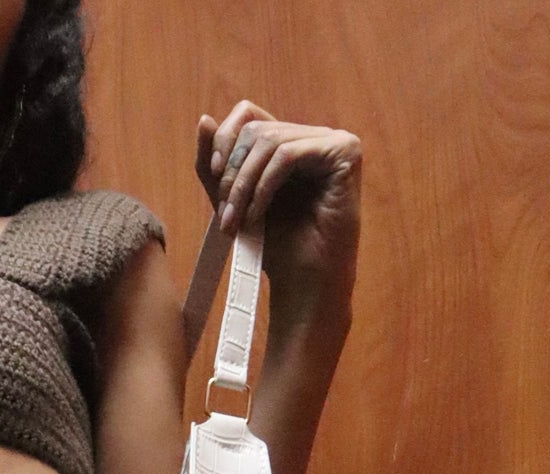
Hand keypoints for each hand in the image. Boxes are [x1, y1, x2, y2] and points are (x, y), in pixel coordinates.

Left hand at [196, 102, 361, 322]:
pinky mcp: (345, 153)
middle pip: (256, 129)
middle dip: (233, 173)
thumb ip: (215, 164)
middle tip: (226, 215)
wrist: (302, 282)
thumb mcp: (232, 201)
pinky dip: (264, 186)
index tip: (214, 174)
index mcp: (289, 144)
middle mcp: (312, 137)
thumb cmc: (273, 247)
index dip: (225, 139)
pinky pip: (288, 155)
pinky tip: (257, 215)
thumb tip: (204, 120)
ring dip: (244, 184)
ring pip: (270, 141)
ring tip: (237, 221)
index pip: (249, 115)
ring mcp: (333, 142)